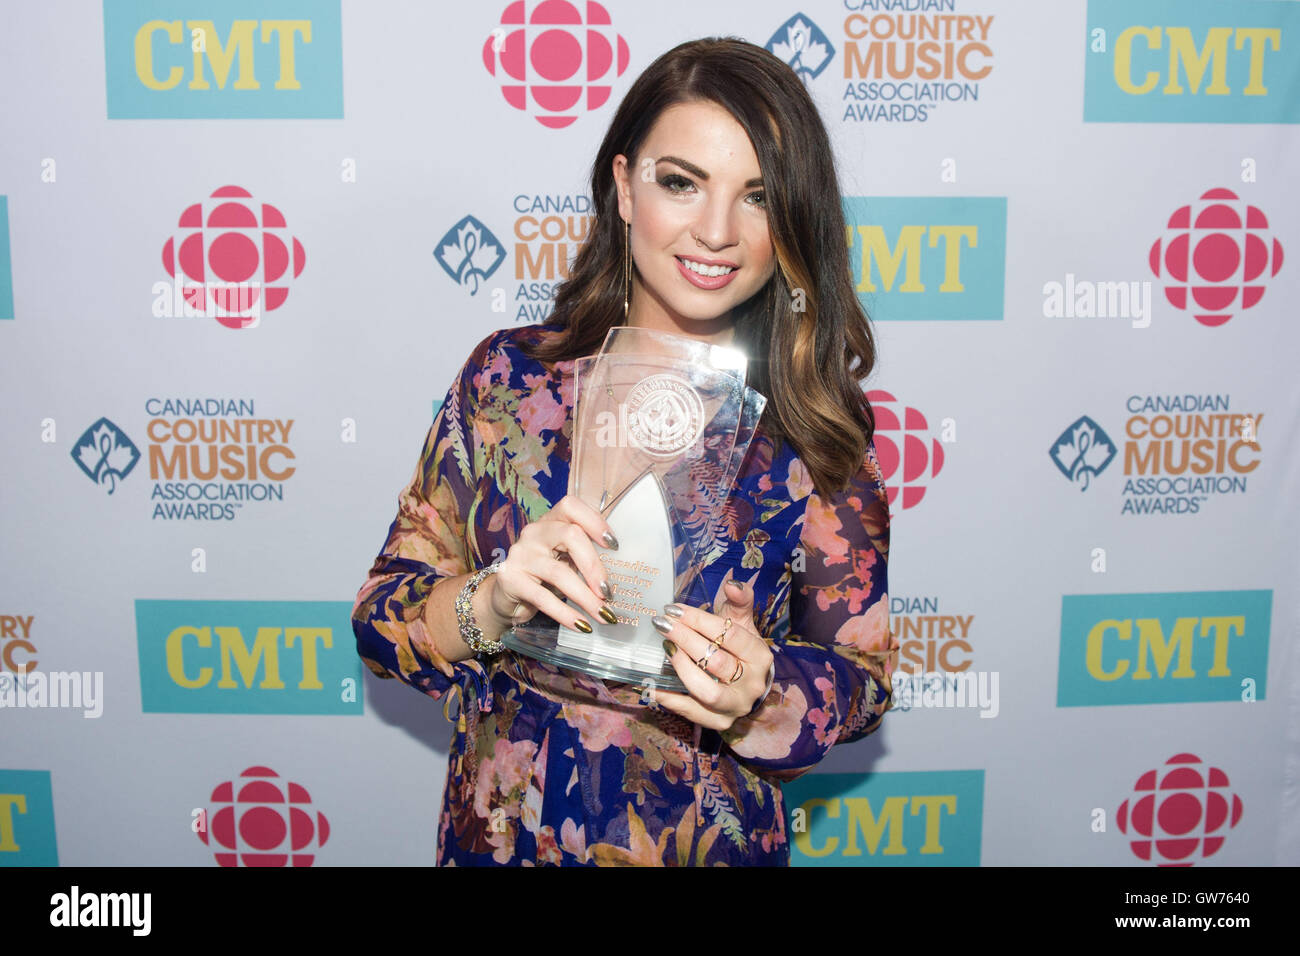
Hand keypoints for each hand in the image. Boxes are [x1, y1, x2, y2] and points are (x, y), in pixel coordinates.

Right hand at [482, 494, 620, 639]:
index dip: (595, 522)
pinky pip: (543, 598)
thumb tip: (622, 578)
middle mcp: (534, 532)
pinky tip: (582, 625)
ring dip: (585, 597)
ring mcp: (520, 554)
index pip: (571, 506)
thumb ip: (586, 558)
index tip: (614, 545)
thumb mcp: (565, 560)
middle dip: (594, 566)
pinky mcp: (511, 579)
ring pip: (559, 572)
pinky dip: (566, 614)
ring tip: (603, 615)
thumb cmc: (544, 576)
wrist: (505, 598)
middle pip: (570, 535)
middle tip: (608, 592)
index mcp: (551, 521)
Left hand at [650, 577, 773, 731]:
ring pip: (706, 691)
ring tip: (665, 648)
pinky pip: (691, 712)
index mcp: (760, 656)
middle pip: (716, 661)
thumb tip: (731, 584)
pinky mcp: (719, 722)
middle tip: (662, 624)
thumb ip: (739, 601)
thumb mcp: (743, 623)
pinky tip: (651, 685)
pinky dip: (669, 699)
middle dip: (686, 640)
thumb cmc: (740, 650)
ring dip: (681, 668)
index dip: (700, 620)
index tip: (673, 609)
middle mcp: (752, 684)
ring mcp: (735, 706)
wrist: (748, 687)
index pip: (731, 636)